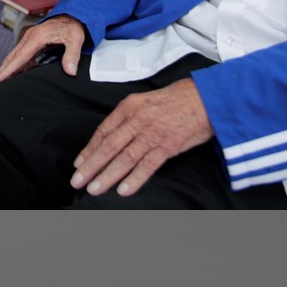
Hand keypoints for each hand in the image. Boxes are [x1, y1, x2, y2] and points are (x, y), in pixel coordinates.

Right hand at [0, 15, 87, 83]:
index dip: (8, 70)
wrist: (75, 14)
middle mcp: (29, 38)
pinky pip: (21, 54)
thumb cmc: (74, 26)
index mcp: (37, 38)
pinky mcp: (33, 41)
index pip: (19, 57)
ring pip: (14, 55)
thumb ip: (72, 55)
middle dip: (1, 71)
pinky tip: (14, 73)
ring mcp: (30, 39)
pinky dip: (15, 64)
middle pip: (11, 57)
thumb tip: (70, 72)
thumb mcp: (76, 39)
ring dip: (6, 68)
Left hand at [71, 79, 214, 197]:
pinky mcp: (169, 145)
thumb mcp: (148, 100)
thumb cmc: (179, 99)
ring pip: (124, 158)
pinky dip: (135, 179)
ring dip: (107, 176)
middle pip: (108, 146)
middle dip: (91, 166)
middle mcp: (137, 119)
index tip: (79, 163)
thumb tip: (115, 135)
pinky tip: (123, 190)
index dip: (89, 149)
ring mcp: (153, 133)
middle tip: (77, 181)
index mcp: (129, 106)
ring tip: (94, 189)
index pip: (103, 131)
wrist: (209, 96)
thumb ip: (131, 116)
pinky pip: (148, 164)